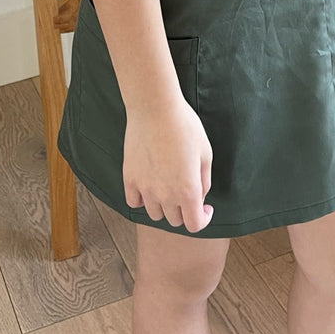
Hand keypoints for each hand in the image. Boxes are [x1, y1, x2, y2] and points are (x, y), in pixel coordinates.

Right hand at [122, 99, 213, 232]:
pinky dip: (142, 199)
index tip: (205, 209)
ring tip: (168, 187)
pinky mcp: (129, 178)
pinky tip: (149, 185)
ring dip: (164, 206)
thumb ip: (204, 180)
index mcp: (188, 190)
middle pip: (175, 220)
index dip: (203, 219)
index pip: (195, 225)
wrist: (155, 108)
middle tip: (187, 192)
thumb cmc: (184, 125)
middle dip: (184, 210)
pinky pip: (134, 202)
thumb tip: (201, 197)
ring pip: (154, 214)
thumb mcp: (205, 152)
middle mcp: (166, 195)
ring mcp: (145, 188)